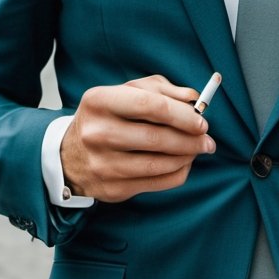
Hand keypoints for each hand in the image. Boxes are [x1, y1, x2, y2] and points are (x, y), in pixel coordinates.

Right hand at [59, 75, 215, 200]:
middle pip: (156, 138)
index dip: (182, 115)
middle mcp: (96, 133)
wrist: (71, 156)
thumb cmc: (108, 117)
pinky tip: (183, 163)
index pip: (150, 105)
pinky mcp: (112, 189)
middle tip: (208, 140)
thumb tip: (193, 98)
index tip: (201, 121)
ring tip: (197, 150)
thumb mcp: (126, 93)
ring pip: (159, 164)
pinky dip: (178, 173)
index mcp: (99, 101)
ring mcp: (102, 164)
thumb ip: (161, 89)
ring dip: (187, 157)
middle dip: (190, 140)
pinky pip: (157, 183)